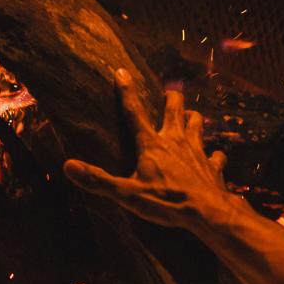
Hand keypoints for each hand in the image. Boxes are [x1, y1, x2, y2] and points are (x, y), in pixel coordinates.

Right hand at [65, 71, 239, 239]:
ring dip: (193, 118)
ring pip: (198, 123)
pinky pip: (216, 155)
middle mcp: (176, 140)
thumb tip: (68, 166)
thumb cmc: (166, 201)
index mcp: (152, 144)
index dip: (126, 91)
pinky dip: (214, 154)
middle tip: (169, 94)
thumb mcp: (127, 194)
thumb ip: (98, 180)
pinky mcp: (213, 166)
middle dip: (171, 98)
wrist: (207, 212)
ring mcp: (198, 151)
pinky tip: (213, 157)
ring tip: (190, 116)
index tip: (121, 71)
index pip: (134, 112)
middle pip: (175, 108)